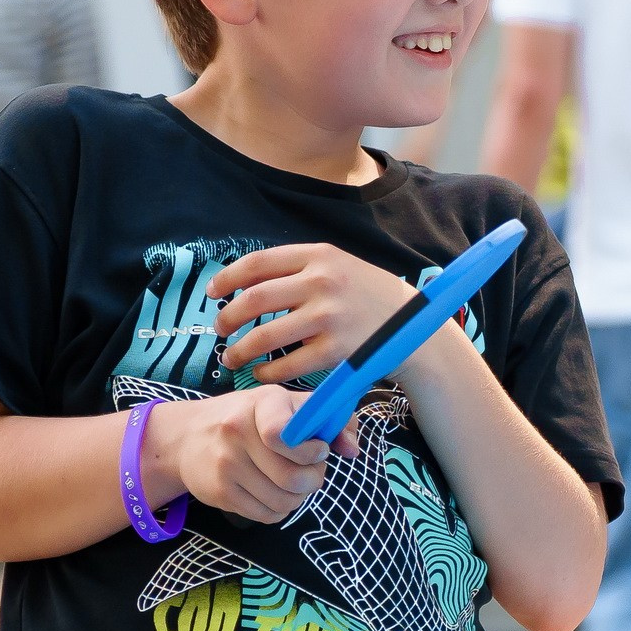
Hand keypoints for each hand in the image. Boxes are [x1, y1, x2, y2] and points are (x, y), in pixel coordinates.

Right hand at [146, 386, 360, 525]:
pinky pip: (267, 515)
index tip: (319, 450)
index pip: (282, 433)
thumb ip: (328, 420)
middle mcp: (237, 431)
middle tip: (309, 469)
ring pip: (283, 501)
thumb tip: (352, 449)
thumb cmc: (251, 418)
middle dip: (313, 479)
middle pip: (293, 478)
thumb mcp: (286, 405)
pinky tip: (272, 490)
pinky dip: (279, 508)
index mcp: (261, 403)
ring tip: (291, 480)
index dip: (310, 450)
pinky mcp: (219, 493)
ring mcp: (226, 464)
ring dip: (298, 497)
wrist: (187, 437)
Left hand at [208, 243, 420, 386]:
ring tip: (231, 358)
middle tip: (220, 331)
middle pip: (254, 300)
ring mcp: (329, 317)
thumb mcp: (340, 266)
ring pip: (265, 336)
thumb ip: (300, 270)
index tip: (214, 293)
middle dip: (228, 319)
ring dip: (239, 350)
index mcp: (320, 256)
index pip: (258, 263)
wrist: (416, 327)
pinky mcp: (336, 351)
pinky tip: (261, 374)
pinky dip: (266, 373)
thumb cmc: (369, 296)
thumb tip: (246, 283)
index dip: (228, 279)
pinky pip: (287, 365)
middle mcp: (322, 283)